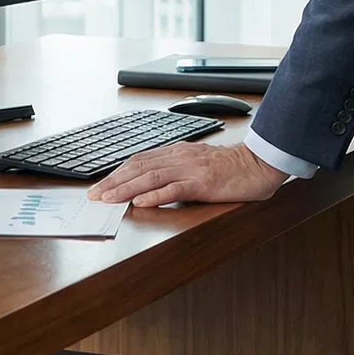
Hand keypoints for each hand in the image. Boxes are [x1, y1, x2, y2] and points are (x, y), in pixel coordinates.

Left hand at [87, 140, 287, 207]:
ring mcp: (191, 168)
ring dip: (126, 189)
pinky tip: (141, 203)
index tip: (99, 186)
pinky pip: (176, 188)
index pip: (138, 160)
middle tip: (94, 196)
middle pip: (139, 167)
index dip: (116, 173)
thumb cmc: (230, 168)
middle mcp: (180, 156)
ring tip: (109, 199)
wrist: (259, 164)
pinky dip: (156, 196)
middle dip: (113, 182)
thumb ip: (175, 171)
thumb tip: (149, 186)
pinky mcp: (204, 182)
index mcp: (177, 152)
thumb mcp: (197, 164)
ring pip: (151, 177)